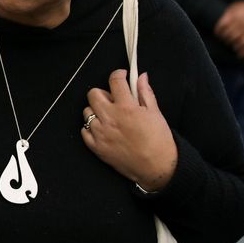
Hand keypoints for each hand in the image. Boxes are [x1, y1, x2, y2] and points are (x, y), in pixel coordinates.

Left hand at [82, 70, 177, 191]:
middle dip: (103, 93)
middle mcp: (110, 118)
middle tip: (114, 100)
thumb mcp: (155, 112)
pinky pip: (84, 130)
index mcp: (126, 107)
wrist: (156, 167)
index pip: (115, 81)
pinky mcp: (96, 147)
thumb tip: (141, 76)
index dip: (118, 74)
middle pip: (93, 94)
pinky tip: (104, 130)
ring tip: (109, 117)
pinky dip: (91, 128)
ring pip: (87, 112)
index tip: (121, 76)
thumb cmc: (159, 140)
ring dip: (96, 111)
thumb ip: (145, 92)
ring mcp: (100, 133)